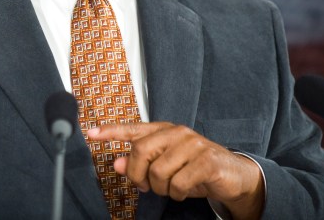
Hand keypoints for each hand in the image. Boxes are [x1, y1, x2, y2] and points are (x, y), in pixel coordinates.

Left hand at [87, 122, 263, 219]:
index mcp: (164, 130)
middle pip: (140, 152)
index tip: (90, 134)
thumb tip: (116, 163)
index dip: (110, 131)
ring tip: (171, 188)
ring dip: (161, 188)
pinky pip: (178, 183)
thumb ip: (140, 163)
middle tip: (145, 186)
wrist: (233, 175)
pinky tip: (184, 191)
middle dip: (138, 175)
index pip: (133, 129)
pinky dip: (177, 193)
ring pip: (158, 171)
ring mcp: (193, 144)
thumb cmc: (195, 169)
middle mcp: (176, 132)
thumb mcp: (165, 166)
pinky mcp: (206, 160)